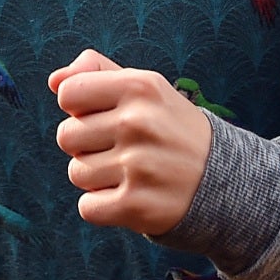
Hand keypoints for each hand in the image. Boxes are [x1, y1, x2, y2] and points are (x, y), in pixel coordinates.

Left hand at [50, 49, 212, 236]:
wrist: (225, 180)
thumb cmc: (172, 129)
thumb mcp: (146, 88)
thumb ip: (97, 73)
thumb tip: (54, 80)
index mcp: (140, 86)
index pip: (67, 93)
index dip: (79, 108)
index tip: (104, 116)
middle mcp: (138, 122)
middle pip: (66, 136)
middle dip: (86, 145)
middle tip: (121, 149)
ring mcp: (138, 166)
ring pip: (76, 172)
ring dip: (96, 177)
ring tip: (130, 173)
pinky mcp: (136, 206)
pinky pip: (87, 206)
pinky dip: (103, 206)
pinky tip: (130, 196)